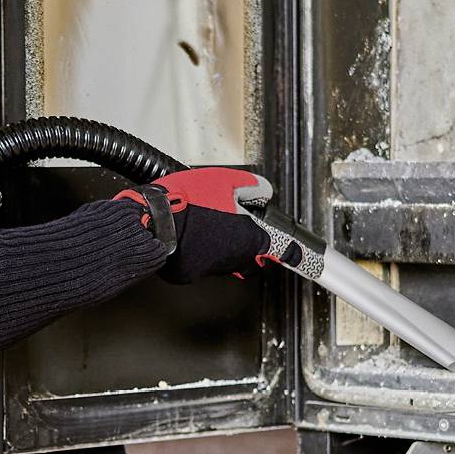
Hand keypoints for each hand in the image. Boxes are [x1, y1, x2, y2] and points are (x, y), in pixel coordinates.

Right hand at [116, 166, 293, 283]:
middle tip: (241, 227)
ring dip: (223, 245)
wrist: (151, 223)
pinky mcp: (189, 272)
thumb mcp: (225, 181)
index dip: (294, 253)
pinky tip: (190, 233)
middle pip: (253, 257)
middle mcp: (234, 258)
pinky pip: (202, 262)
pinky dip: (200, 250)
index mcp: (250, 237)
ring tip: (208, 224)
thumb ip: (251, 187)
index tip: (303, 258)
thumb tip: (263, 190)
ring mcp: (212, 267)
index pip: (283, 250)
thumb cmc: (185, 203)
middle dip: (251, 245)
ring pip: (227, 260)